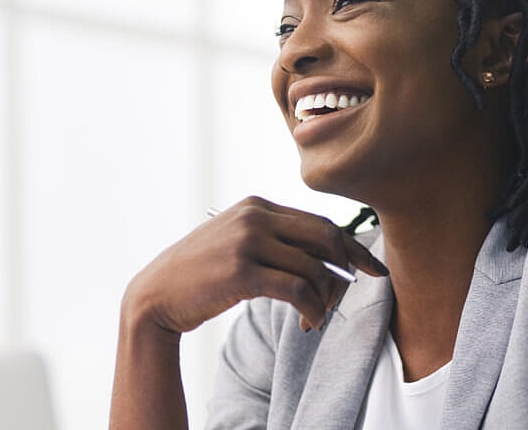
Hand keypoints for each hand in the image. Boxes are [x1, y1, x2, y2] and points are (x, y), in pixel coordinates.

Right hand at [121, 196, 388, 334]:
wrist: (156, 294)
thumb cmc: (201, 274)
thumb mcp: (235, 241)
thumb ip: (273, 238)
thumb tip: (326, 257)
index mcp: (256, 204)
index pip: (319, 221)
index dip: (350, 245)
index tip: (371, 266)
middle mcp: (254, 216)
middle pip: (325, 236)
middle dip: (350, 265)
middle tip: (358, 290)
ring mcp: (247, 241)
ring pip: (315, 267)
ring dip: (326, 298)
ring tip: (317, 316)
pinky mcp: (242, 271)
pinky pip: (298, 290)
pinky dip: (312, 309)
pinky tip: (308, 322)